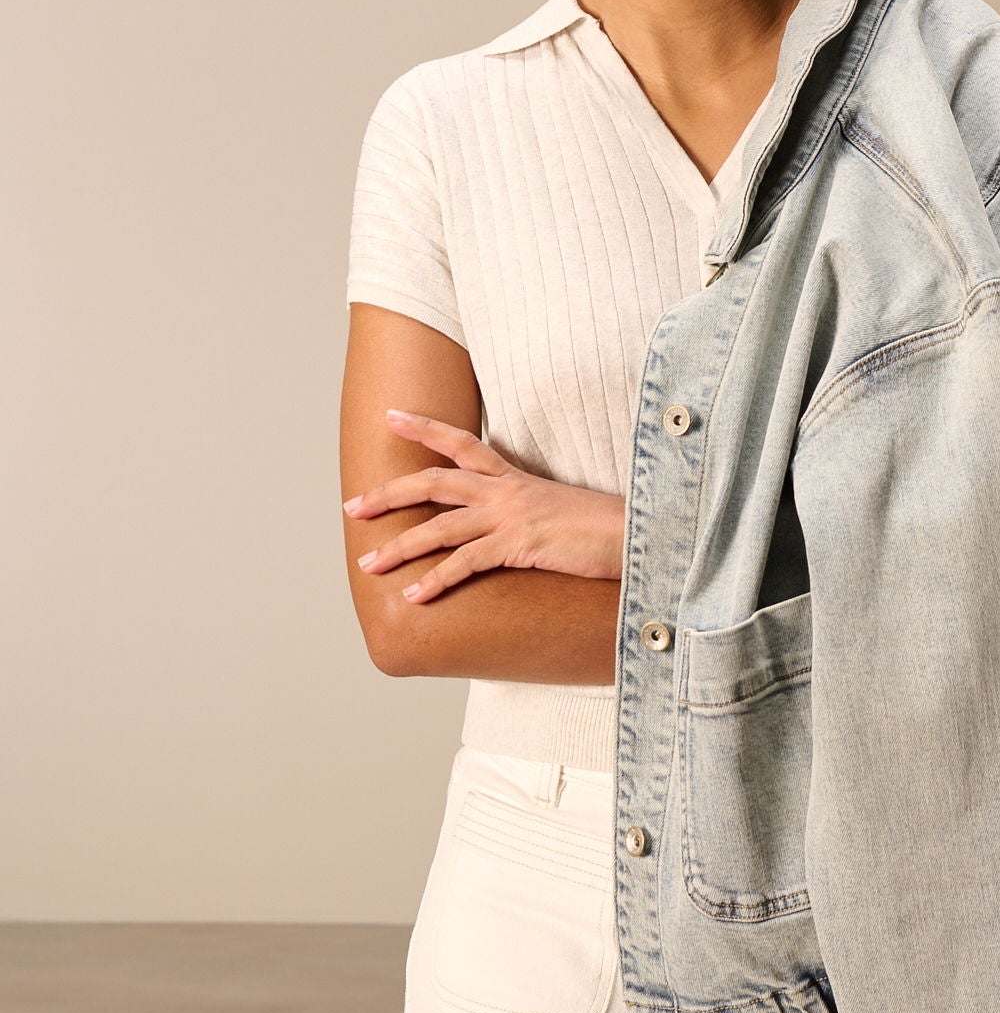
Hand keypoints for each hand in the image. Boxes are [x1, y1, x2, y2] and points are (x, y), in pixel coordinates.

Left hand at [343, 408, 625, 602]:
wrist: (634, 533)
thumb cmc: (603, 527)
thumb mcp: (559, 509)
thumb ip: (528, 512)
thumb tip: (512, 529)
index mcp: (514, 477)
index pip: (461, 443)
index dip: (424, 427)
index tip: (391, 416)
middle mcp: (505, 491)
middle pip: (432, 483)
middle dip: (388, 495)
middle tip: (352, 507)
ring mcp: (510, 516)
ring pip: (439, 527)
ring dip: (399, 547)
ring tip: (368, 564)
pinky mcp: (518, 545)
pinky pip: (465, 564)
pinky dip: (435, 580)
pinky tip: (414, 597)